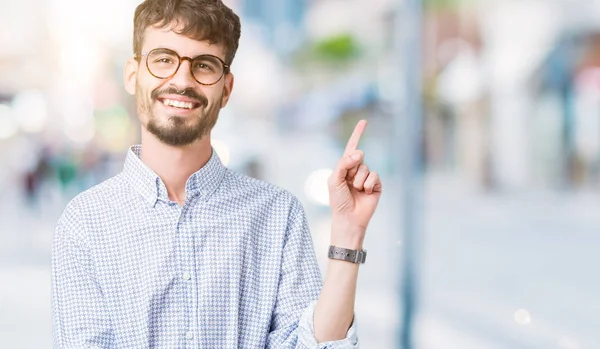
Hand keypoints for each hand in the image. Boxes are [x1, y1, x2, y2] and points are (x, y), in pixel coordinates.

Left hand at [327, 120, 381, 247]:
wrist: (348, 218)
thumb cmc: (338, 200)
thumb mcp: (334, 180)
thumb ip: (343, 164)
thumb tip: (360, 152)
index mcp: (344, 167)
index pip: (351, 147)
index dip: (358, 134)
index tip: (364, 121)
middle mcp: (356, 170)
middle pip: (358, 158)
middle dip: (351, 169)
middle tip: (348, 184)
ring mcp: (367, 177)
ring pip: (366, 168)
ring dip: (359, 180)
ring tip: (355, 191)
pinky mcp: (376, 185)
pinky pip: (374, 176)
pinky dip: (368, 184)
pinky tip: (365, 193)